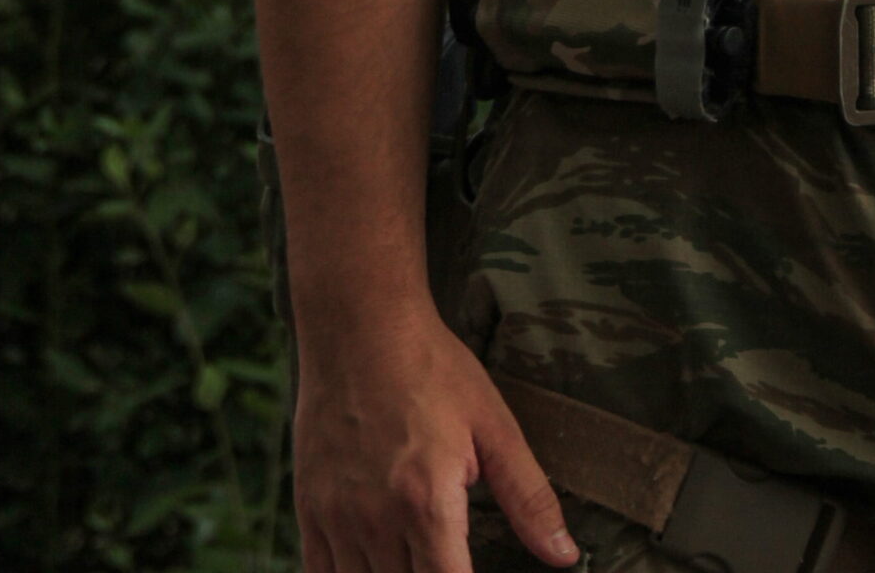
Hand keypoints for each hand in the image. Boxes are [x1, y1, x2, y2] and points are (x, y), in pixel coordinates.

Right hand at [293, 304, 577, 572]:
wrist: (360, 325)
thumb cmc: (431, 368)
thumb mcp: (494, 425)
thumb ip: (528, 497)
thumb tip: (565, 554)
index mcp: (428, 502)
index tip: (472, 572)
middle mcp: (376, 520)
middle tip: (449, 555)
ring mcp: (336, 517)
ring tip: (419, 557)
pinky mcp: (309, 509)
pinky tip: (373, 564)